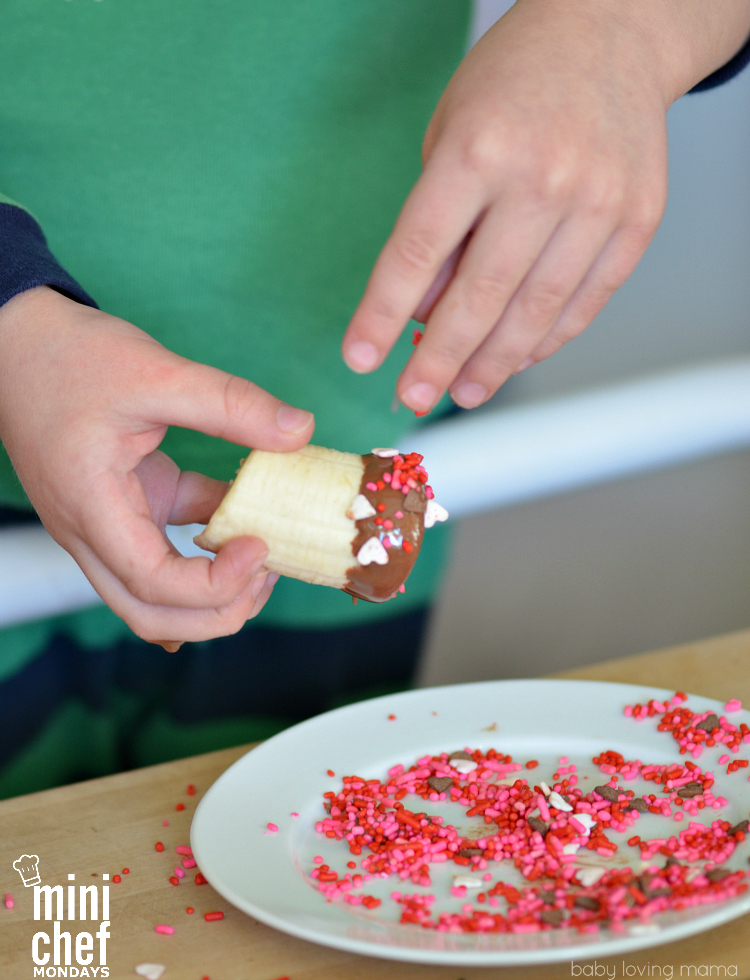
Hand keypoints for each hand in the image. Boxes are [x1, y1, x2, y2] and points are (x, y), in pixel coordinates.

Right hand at [0, 286, 314, 643]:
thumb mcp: (156, 372)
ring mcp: (105, 525)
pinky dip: (203, 557)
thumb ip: (231, 404)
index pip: (152, 583)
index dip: (214, 583)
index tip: (260, 545)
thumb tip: (301, 430)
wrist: (19, 341)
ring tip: (261, 558)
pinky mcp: (122, 508)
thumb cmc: (70, 356)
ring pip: (155, 595)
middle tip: (268, 570)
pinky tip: (243, 536)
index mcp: (91, 507)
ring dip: (209, 593)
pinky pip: (163, 554)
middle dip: (217, 611)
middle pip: (151, 613)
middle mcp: (91, 532)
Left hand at [342, 0, 678, 410]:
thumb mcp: (450, 136)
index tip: (360, 357)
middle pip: (479, 298)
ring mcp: (597, 204)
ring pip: (535, 313)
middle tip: (413, 397)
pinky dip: (546, 340)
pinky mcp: (636, 222)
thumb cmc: (515, 83)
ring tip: (463, 392)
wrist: (611, 34)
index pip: (417, 255)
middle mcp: (542, 179)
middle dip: (438, 360)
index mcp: (479, 150)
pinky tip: (515, 360)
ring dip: (493, 365)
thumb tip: (424, 315)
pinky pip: (584, 302)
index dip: (382, 316)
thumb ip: (439, 225)